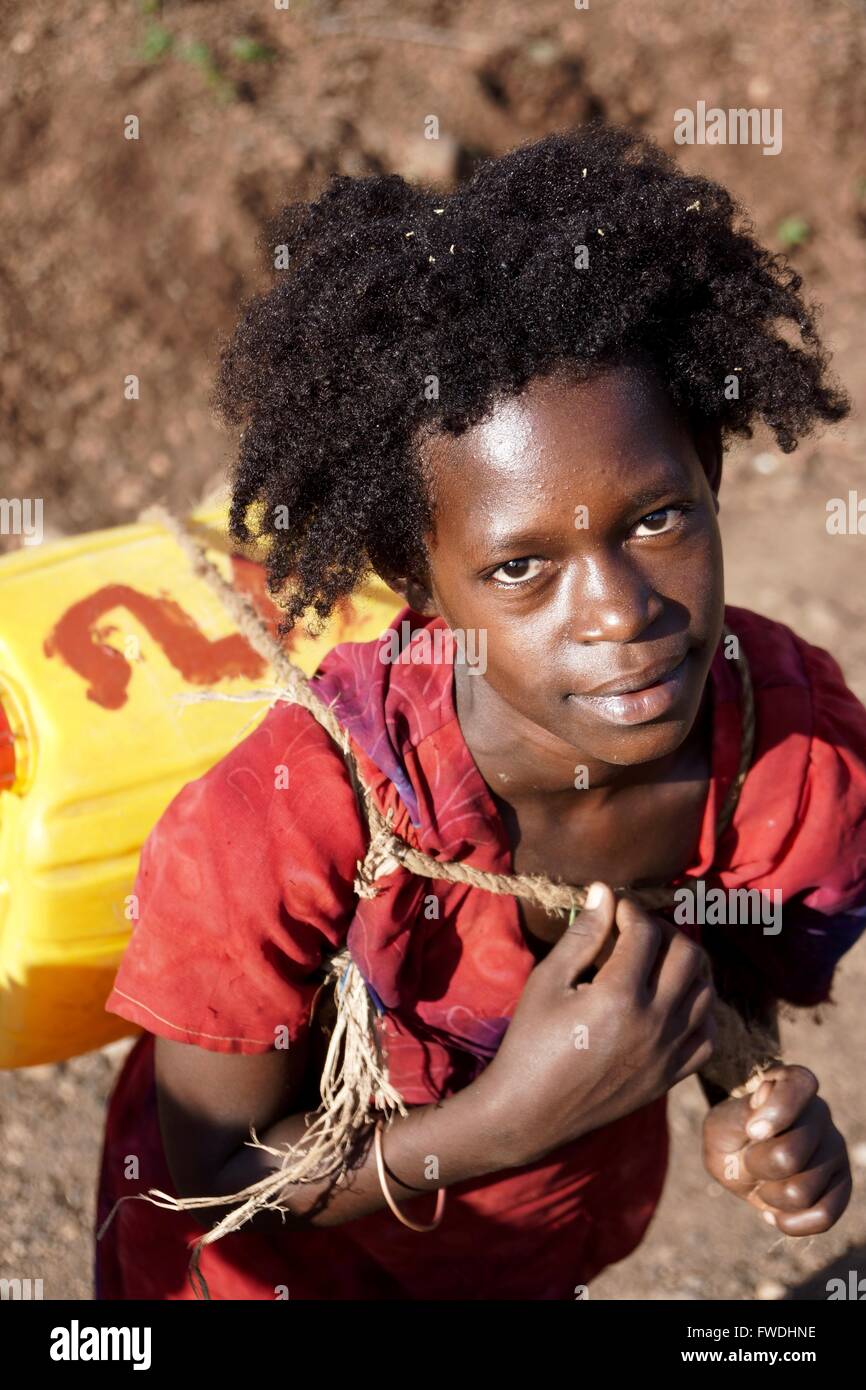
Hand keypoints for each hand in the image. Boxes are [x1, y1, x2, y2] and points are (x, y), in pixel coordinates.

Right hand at [479, 882, 716, 1167]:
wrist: (529, 1113)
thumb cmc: (530, 1042)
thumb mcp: (547, 982)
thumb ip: (582, 935)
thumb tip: (605, 891)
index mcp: (620, 996)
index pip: (646, 932)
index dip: (631, 909)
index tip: (613, 906)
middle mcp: (655, 1023)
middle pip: (688, 954)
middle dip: (665, 930)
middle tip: (637, 930)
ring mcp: (669, 1053)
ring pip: (706, 991)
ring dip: (687, 965)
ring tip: (657, 959)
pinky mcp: (671, 1076)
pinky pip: (707, 1034)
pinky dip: (699, 1009)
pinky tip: (674, 1001)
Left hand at [702, 1064, 852, 1233]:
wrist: (739, 1157)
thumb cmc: (731, 1133)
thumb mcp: (721, 1122)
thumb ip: (741, 1111)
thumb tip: (766, 1094)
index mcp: (793, 1083)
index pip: (800, 1087)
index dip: (775, 1113)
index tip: (751, 1131)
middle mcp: (820, 1113)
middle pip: (790, 1156)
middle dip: (757, 1166)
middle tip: (749, 1159)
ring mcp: (835, 1149)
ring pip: (802, 1191)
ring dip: (770, 1195)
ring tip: (764, 1181)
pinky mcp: (842, 1184)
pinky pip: (824, 1215)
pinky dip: (791, 1222)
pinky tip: (774, 1212)